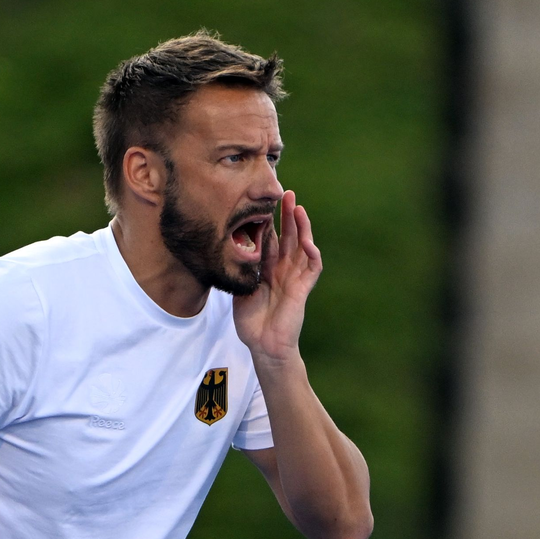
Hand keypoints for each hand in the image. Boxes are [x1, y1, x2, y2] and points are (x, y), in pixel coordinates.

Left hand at [233, 190, 321, 365]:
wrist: (263, 345)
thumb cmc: (251, 322)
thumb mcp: (240, 289)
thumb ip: (240, 270)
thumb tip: (227, 249)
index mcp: (267, 269)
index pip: (271, 239)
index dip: (268, 221)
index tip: (262, 201)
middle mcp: (283, 270)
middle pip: (288, 236)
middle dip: (287, 215)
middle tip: (285, 193)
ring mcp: (294, 277)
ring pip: (302, 246)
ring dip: (302, 226)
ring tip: (297, 207)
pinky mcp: (303, 288)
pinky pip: (312, 267)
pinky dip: (311, 253)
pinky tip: (306, 240)